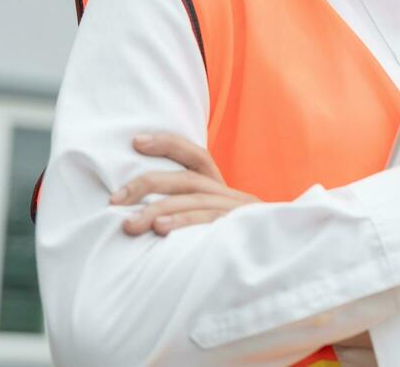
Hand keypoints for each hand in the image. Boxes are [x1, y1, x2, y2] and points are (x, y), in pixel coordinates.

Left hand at [110, 133, 259, 235]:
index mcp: (224, 191)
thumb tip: (144, 217)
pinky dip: (183, 222)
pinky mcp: (243, 229)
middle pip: (187, 178)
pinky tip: (160, 230)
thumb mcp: (215, 228)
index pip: (197, 157)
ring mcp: (239, 212)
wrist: (285, 258)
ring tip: (129, 224)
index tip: (136, 141)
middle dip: (146, 184)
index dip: (168, 144)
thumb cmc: (238, 250)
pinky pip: (210, 221)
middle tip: (114, 200)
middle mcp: (232, 196)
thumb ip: (190, 216)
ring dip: (158, 209)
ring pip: (194, 199)